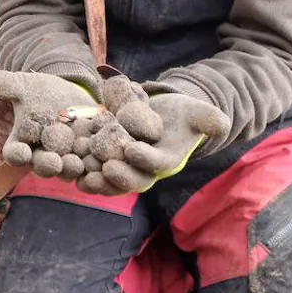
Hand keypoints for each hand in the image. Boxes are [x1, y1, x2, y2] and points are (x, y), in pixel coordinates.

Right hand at [0, 70, 92, 179]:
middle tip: (53, 162)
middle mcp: (43, 157)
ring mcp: (67, 161)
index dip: (17, 154)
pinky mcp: (90, 159)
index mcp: (22, 144)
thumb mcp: (22, 86)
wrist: (71, 95)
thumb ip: (3, 85)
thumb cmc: (41, 93)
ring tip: (78, 162)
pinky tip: (102, 162)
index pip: (15, 153)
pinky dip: (97, 169)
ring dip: (73, 169)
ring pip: (68, 171)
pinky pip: (93, 170)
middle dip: (47, 165)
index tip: (20, 152)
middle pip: (42, 166)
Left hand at [65, 75, 228, 194]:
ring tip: (82, 175)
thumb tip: (221, 124)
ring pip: (110, 179)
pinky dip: (82, 170)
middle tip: (103, 167)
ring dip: (96, 178)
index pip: (155, 163)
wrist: (163, 115)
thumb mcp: (197, 113)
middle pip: (131, 177)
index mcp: (166, 160)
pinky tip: (69, 166)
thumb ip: (209, 119)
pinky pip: (94, 171)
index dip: (143, 158)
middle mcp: (144, 169)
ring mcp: (125, 167)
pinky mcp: (108, 162)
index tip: (130, 149)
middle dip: (118, 174)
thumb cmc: (182, 115)